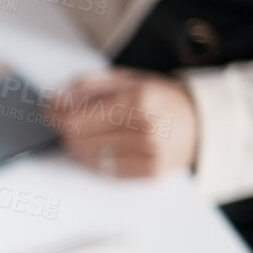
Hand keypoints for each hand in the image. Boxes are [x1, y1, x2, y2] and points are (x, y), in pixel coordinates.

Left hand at [51, 69, 197, 176]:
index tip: (49, 107)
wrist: (203, 122)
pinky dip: (95, 157)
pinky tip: (102, 144)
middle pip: (78, 139)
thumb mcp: (130, 79)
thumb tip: (56, 98)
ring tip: (86, 130)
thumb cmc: (162, 98)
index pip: (76, 117)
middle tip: (64, 118)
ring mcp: (149, 155)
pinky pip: (105, 170)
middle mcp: (145, 130)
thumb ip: (90, 86)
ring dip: (77, 144)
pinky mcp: (149, 173)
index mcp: (140, 101)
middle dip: (63, 129)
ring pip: (87, 157)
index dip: (55, 113)